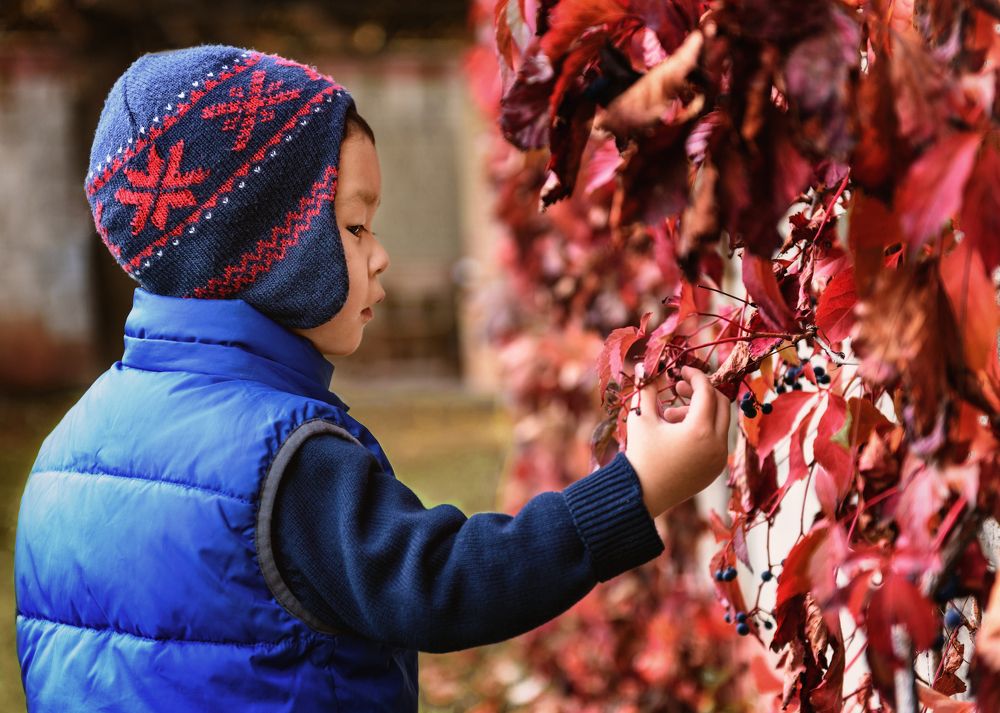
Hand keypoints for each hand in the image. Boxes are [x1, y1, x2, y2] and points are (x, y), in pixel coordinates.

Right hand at [624, 363, 730, 516]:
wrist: (641, 494)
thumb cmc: (640, 454)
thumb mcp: (641, 418)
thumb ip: (647, 390)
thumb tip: (643, 366)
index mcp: (700, 430)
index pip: (706, 391)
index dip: (694, 377)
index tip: (680, 371)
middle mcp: (716, 444)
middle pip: (721, 403)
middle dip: (701, 392)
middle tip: (678, 389)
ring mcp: (719, 458)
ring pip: (719, 422)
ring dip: (699, 412)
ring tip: (670, 416)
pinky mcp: (715, 469)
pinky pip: (716, 440)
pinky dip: (703, 430)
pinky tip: (677, 432)